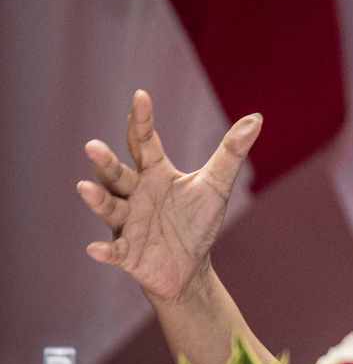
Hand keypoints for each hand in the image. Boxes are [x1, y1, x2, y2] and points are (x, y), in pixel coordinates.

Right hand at [77, 90, 260, 305]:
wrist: (190, 267)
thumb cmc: (197, 221)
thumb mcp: (217, 185)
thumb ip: (231, 152)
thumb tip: (257, 117)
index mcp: (155, 173)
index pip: (145, 142)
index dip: (142, 120)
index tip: (140, 96)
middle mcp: (135, 194)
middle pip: (118, 174)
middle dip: (106, 162)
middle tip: (93, 146)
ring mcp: (127, 223)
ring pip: (110, 207)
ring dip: (98, 199)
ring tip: (85, 187)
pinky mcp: (126, 253)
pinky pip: (114, 250)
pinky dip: (105, 250)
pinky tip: (96, 249)